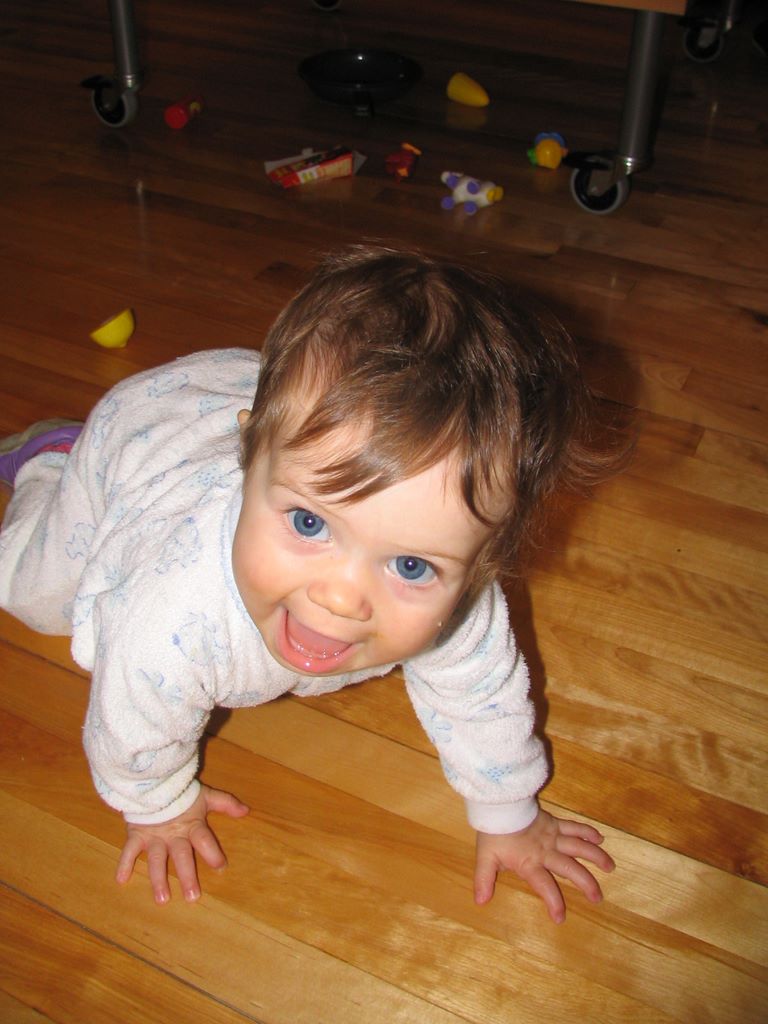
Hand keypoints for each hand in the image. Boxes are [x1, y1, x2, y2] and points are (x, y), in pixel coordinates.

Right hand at [115, 784, 249, 903]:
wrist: (154, 781)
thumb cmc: (182, 793)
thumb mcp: (206, 796)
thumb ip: (225, 804)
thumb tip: (247, 811)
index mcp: (192, 826)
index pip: (204, 840)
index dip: (213, 853)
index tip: (221, 867)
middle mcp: (173, 835)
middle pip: (181, 856)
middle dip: (187, 876)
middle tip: (193, 898)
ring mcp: (154, 837)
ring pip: (156, 860)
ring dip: (158, 879)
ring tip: (163, 899)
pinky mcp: (137, 835)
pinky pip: (129, 851)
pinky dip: (124, 864)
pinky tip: (121, 880)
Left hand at [473, 808, 614, 922]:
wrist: (499, 804)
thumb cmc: (493, 833)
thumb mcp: (485, 858)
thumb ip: (484, 880)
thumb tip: (480, 901)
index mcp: (530, 863)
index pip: (545, 885)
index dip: (554, 901)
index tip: (561, 917)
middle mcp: (546, 851)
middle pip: (570, 868)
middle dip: (586, 883)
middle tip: (598, 897)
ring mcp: (553, 836)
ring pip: (578, 847)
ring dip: (595, 856)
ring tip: (610, 867)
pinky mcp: (555, 823)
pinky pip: (574, 827)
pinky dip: (587, 832)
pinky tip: (600, 838)